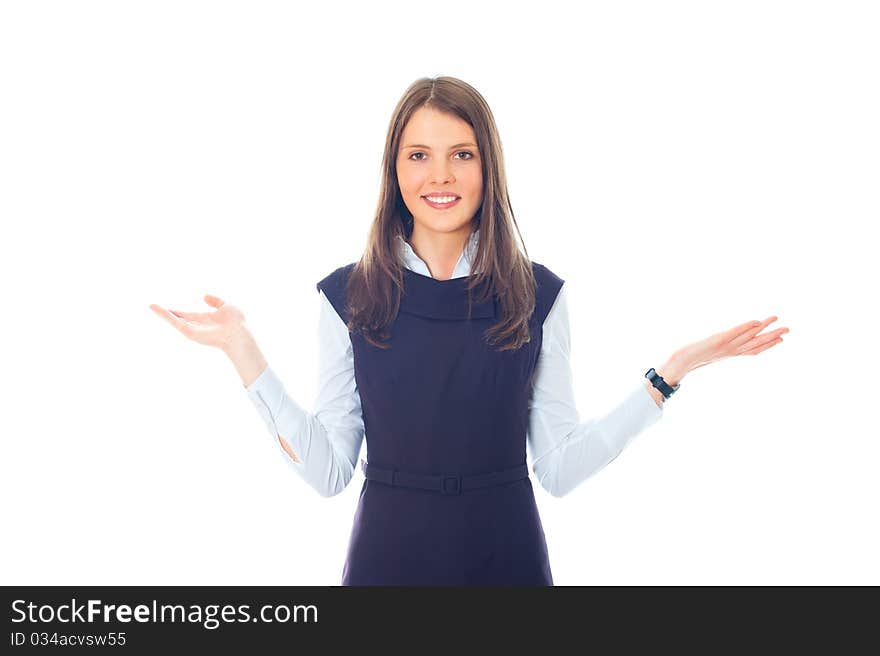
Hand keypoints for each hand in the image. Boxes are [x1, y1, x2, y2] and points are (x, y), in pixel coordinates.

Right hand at [149, 294, 248, 351]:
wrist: (238, 332)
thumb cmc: (236, 322)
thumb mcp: (226, 306)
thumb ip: (216, 301)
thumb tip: (203, 296)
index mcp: (205, 319)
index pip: (187, 315)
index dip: (178, 312)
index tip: (168, 308)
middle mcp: (197, 325)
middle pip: (178, 318)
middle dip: (166, 314)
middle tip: (152, 307)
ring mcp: (193, 329)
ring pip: (174, 320)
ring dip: (162, 313)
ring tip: (151, 306)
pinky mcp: (190, 332)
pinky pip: (175, 323)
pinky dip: (166, 316)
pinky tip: (157, 309)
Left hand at [671, 315, 789, 378]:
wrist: (679, 362)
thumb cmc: (690, 359)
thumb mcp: (706, 354)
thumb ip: (714, 351)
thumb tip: (717, 347)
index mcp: (729, 354)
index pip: (752, 350)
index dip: (768, 345)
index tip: (781, 340)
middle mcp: (730, 351)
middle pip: (755, 343)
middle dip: (772, 337)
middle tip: (789, 330)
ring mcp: (725, 346)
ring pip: (748, 337)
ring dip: (763, 328)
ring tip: (776, 319)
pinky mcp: (717, 340)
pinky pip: (734, 333)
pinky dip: (745, 328)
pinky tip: (755, 322)